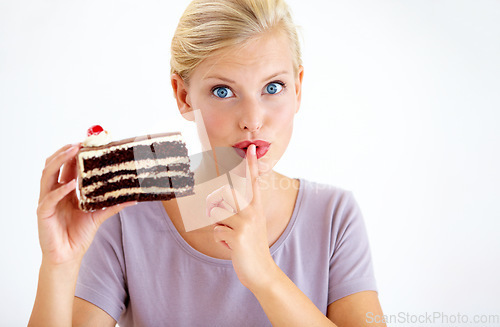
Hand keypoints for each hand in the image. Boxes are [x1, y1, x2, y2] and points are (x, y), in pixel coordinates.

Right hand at [37, 143, 134, 265]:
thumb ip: (114, 205)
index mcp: (66, 190)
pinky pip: (49, 198)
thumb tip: (134, 198)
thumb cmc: (79, 234)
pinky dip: (60, 189)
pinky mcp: (43, 213)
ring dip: (59, 161)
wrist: (68, 255)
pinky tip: (70, 184)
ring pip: (47, 174)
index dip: (75, 154)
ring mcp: (47, 201)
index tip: (88, 142)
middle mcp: (54, 192)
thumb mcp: (99, 215)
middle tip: (79, 143)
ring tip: (72, 152)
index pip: (68, 166)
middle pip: (54, 165)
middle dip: (65, 152)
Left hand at [207, 144, 276, 290]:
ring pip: (217, 213)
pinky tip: (231, 247)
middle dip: (216, 204)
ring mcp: (246, 222)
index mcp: (256, 207)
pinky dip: (220, 240)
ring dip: (219, 227)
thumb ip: (238, 211)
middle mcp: (252, 211)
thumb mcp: (249, 225)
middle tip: (224, 220)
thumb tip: (217, 200)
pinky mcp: (238, 235)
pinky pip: (216, 231)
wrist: (261, 271)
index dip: (251, 164)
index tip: (251, 148)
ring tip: (231, 237)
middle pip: (225, 192)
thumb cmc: (250, 246)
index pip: (253, 181)